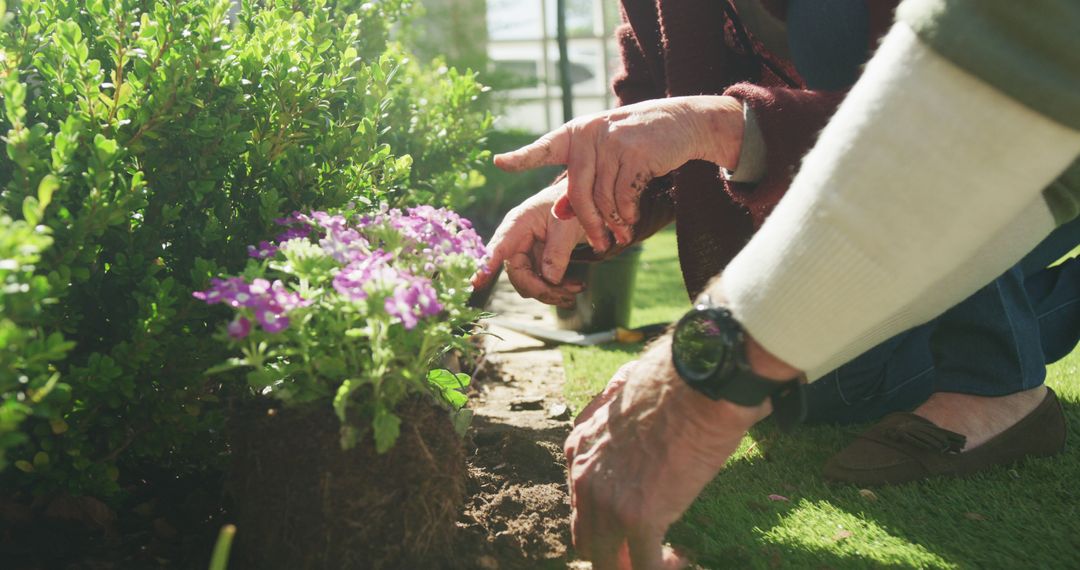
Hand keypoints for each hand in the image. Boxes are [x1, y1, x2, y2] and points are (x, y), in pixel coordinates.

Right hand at [471, 180, 587, 307]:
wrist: (580, 203)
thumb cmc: (569, 207)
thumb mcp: (567, 224)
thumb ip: (558, 251)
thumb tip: (550, 279)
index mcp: (517, 225)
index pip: (498, 248)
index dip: (486, 267)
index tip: (474, 283)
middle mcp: (516, 242)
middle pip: (518, 276)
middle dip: (542, 289)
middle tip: (570, 296)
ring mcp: (526, 255)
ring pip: (530, 285)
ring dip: (553, 292)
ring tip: (578, 288)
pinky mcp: (536, 264)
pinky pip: (541, 284)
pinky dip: (558, 289)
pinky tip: (576, 286)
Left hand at [494, 96, 743, 252]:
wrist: (681, 123)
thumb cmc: (639, 145)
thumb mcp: (606, 158)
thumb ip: (583, 182)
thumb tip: (560, 213)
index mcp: (576, 132)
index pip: (545, 147)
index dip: (522, 158)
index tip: (499, 162)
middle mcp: (589, 133)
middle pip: (577, 192)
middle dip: (589, 224)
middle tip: (600, 244)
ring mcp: (611, 140)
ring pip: (602, 198)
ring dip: (612, 222)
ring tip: (621, 233)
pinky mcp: (634, 151)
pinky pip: (623, 196)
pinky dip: (627, 213)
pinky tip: (631, 218)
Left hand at [564, 336, 770, 568]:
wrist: (698, 382)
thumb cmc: (675, 383)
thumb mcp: (625, 397)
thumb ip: (620, 422)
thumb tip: (636, 427)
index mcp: (579, 449)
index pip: (580, 505)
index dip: (607, 521)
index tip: (636, 522)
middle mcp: (583, 478)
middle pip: (588, 540)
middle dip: (617, 552)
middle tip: (649, 548)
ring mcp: (608, 501)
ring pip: (609, 562)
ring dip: (636, 565)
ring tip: (667, 558)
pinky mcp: (638, 518)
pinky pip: (643, 567)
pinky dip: (660, 569)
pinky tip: (679, 559)